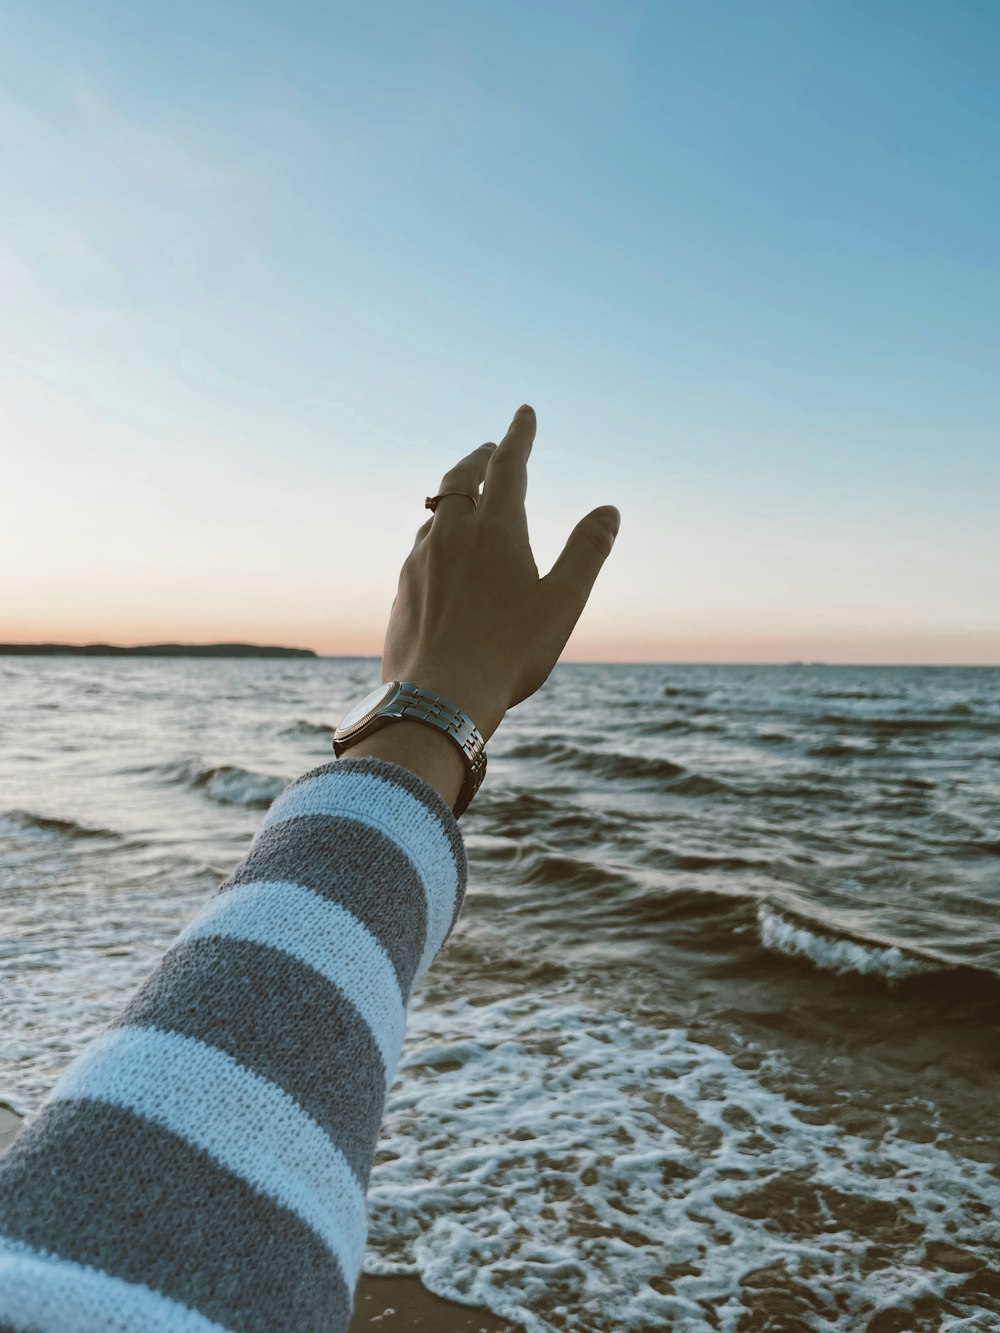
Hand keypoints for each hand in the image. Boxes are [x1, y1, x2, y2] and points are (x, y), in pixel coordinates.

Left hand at [381, 404, 620, 741]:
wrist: (438, 698)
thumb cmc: (509, 653)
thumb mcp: (563, 603)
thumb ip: (588, 551)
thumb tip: (609, 511)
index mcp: (495, 529)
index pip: (508, 465)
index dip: (519, 435)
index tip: (524, 412)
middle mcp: (450, 535)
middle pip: (460, 477)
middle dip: (479, 457)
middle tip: (491, 448)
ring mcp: (420, 562)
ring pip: (435, 511)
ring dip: (453, 494)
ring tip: (466, 498)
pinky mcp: (403, 590)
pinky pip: (420, 548)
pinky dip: (436, 534)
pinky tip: (441, 555)